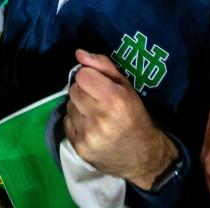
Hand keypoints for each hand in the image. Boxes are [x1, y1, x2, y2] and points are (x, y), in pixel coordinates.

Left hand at [63, 49, 177, 188]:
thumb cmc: (135, 116)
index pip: (82, 75)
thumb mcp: (126, 87)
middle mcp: (99, 119)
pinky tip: (91, 127)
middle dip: (84, 91)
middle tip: (98, 100)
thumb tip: (79, 53)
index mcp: (114, 100)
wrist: (142, 157)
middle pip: (74, 90)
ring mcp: (88, 136)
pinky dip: (76, 122)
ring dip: (79, 107)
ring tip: (96, 115)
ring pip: (69, 106)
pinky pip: (68, 123)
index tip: (99, 84)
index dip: (89, 77)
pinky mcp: (79, 148)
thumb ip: (103, 66)